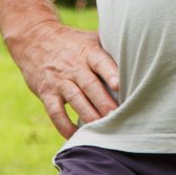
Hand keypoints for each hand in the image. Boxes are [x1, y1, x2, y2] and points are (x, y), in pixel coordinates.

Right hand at [20, 21, 120, 141]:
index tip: (120, 85)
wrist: (33, 38)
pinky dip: (65, 126)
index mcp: (88, 51)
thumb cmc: (72, 42)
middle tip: (118, 117)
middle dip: (104, 103)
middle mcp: (73, 66)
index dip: (110, 73)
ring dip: (89, 116)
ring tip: (103, 130)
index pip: (100, 62)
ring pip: (75, 100)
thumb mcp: (90, 38)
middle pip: (90, 86)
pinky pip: (55, 112)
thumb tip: (142, 58)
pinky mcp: (46, 93)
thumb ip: (110, 49)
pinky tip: (76, 136)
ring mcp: (59, 80)